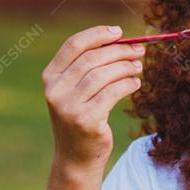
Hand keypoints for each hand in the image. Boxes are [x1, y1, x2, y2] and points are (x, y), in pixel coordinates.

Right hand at [41, 25, 144, 171]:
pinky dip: (127, 85)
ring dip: (125, 67)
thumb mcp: (76, 91)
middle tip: (139, 50)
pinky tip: (136, 84)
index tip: (119, 32)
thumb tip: (121, 41)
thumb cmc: (81, 118)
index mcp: (50, 77)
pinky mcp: (85, 120)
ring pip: (102, 75)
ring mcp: (68, 107)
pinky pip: (112, 94)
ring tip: (138, 67)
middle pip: (91, 59)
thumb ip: (88, 68)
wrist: (76, 157)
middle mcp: (55, 90)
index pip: (73, 45)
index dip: (98, 34)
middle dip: (118, 51)